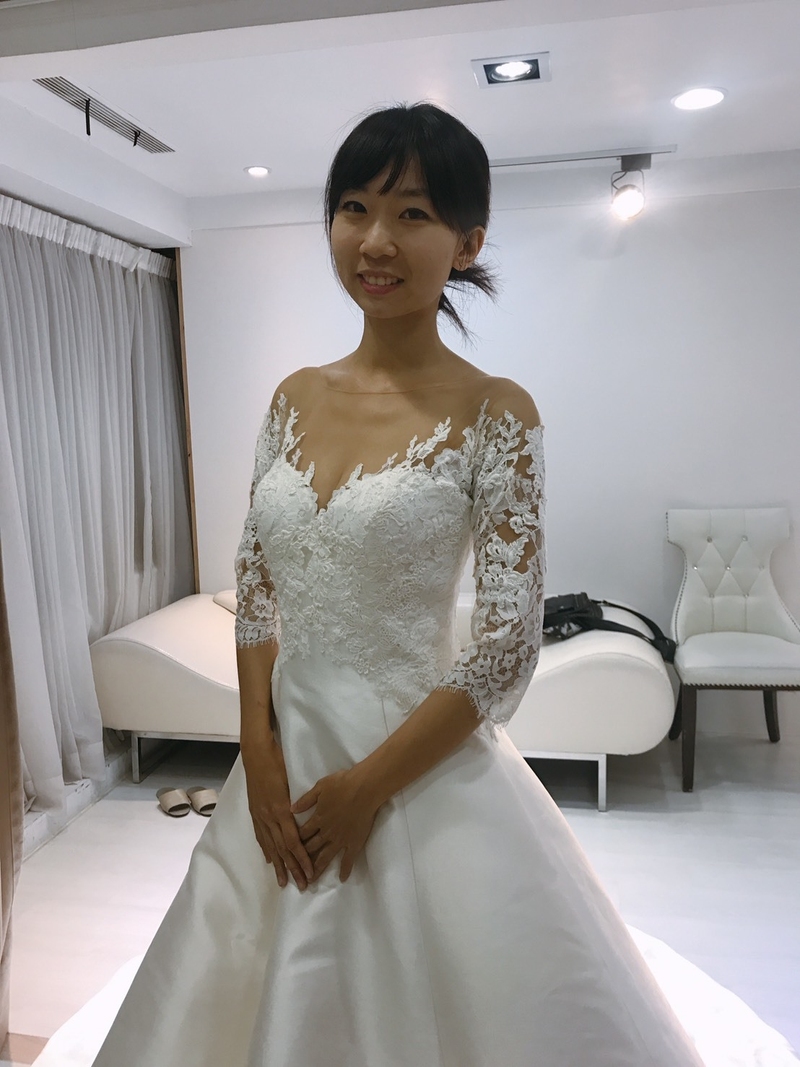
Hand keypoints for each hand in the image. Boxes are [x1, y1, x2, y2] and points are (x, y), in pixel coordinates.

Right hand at [242, 740, 314, 890]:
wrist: (255, 754)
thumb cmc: (277, 763)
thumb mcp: (290, 781)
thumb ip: (298, 802)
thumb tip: (304, 817)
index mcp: (280, 810)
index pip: (293, 841)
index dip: (302, 858)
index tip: (310, 872)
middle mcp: (269, 817)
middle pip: (282, 849)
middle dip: (293, 868)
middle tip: (302, 885)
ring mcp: (260, 816)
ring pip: (270, 846)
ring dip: (278, 865)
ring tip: (283, 881)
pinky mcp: (254, 813)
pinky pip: (260, 836)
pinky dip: (266, 850)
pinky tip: (269, 859)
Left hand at [291, 767, 379, 882]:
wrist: (364, 788)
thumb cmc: (343, 783)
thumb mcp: (320, 786)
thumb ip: (306, 800)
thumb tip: (290, 810)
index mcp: (317, 819)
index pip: (302, 834)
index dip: (294, 843)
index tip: (288, 852)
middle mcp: (326, 832)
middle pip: (311, 849)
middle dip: (302, 860)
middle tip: (295, 872)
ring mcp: (340, 839)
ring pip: (325, 857)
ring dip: (317, 870)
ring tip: (311, 881)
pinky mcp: (354, 842)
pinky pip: (348, 859)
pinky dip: (345, 870)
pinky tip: (342, 879)